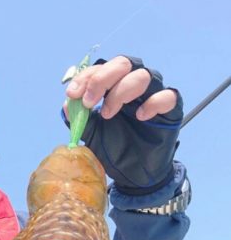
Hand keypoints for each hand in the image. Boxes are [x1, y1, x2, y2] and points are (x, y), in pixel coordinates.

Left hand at [64, 56, 182, 193]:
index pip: (101, 68)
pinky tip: (140, 116)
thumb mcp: (92, 135)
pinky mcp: (171, 109)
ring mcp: (153, 94)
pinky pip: (167, 96)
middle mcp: (134, 85)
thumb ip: (80, 119)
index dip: (85, 78)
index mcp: (114, 86)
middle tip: (89, 102)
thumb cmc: (115, 149)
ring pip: (142, 75)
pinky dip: (153, 102)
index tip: (72, 95)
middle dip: (102, 79)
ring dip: (121, 91)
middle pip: (123, 63)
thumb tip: (68, 105)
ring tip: (108, 114)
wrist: (134, 176)